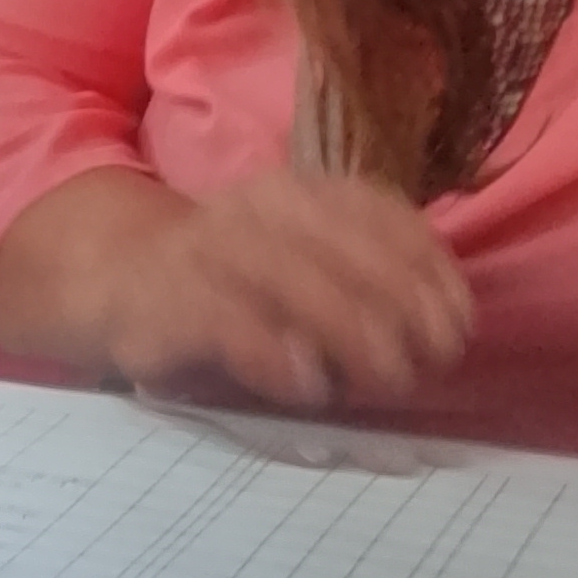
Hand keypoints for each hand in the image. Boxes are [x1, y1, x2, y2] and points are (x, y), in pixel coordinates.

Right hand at [106, 169, 472, 411]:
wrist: (116, 277)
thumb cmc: (232, 281)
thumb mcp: (301, 256)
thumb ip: (365, 275)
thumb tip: (447, 321)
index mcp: (296, 192)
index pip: (376, 213)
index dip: (427, 267)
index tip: (460, 322)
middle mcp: (254, 209)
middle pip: (341, 247)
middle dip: (399, 305)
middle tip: (433, 361)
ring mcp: (207, 253)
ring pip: (289, 278)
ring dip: (351, 330)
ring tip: (391, 377)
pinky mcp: (167, 304)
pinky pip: (226, 324)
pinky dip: (274, 355)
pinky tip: (311, 385)